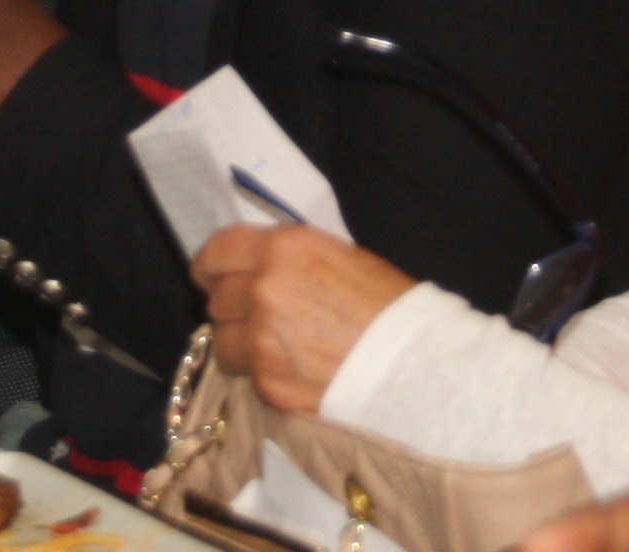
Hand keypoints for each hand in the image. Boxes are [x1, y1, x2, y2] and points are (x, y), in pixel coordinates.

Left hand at [193, 224, 416, 413]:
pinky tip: (292, 369)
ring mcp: (261, 337)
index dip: (214, 266)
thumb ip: (286, 258)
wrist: (414, 363)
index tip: (217, 276)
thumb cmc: (386, 304)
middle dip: (233, 306)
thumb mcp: (336, 256)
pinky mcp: (266, 381)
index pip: (216, 252)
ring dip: (240, 341)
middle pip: (216, 297)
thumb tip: (253, 266)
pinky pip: (246, 374)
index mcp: (284, 247)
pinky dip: (261, 372)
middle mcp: (263, 287)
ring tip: (274, 346)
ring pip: (221, 339)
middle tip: (258, 315)